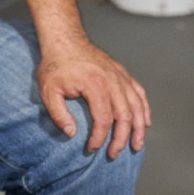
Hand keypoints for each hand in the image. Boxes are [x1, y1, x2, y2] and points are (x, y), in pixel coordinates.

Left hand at [38, 40, 150, 159]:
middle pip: (124, 116)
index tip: (91, 148)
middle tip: (113, 154)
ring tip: (137, 146)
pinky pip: (139, 93)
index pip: (103, 119)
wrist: (65, 40)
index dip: (99, 138)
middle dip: (121, 139)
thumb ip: (58, 114)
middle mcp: (112, 81)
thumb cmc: (56, 65)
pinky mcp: (123, 74)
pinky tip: (145, 123)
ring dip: (138, 129)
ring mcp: (120, 77)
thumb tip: (71, 133)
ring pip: (136, 107)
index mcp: (95, 86)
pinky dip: (144, 109)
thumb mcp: (49, 90)